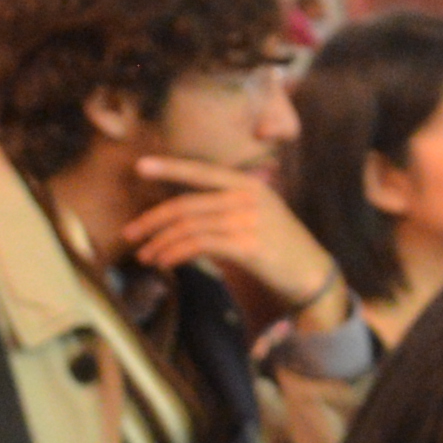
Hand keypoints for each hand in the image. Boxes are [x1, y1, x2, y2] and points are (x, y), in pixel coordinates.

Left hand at [121, 150, 348, 325]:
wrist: (313, 275)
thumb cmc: (282, 249)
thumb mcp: (258, 216)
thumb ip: (227, 208)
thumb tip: (184, 215)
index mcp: (249, 184)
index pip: (201, 171)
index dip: (169, 167)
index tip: (139, 167)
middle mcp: (247, 197)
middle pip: (186, 205)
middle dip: (152, 220)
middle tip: (130, 234)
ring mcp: (247, 220)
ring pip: (188, 227)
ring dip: (160, 243)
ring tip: (145, 256)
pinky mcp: (246, 246)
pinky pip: (199, 246)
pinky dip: (175, 254)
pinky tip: (165, 262)